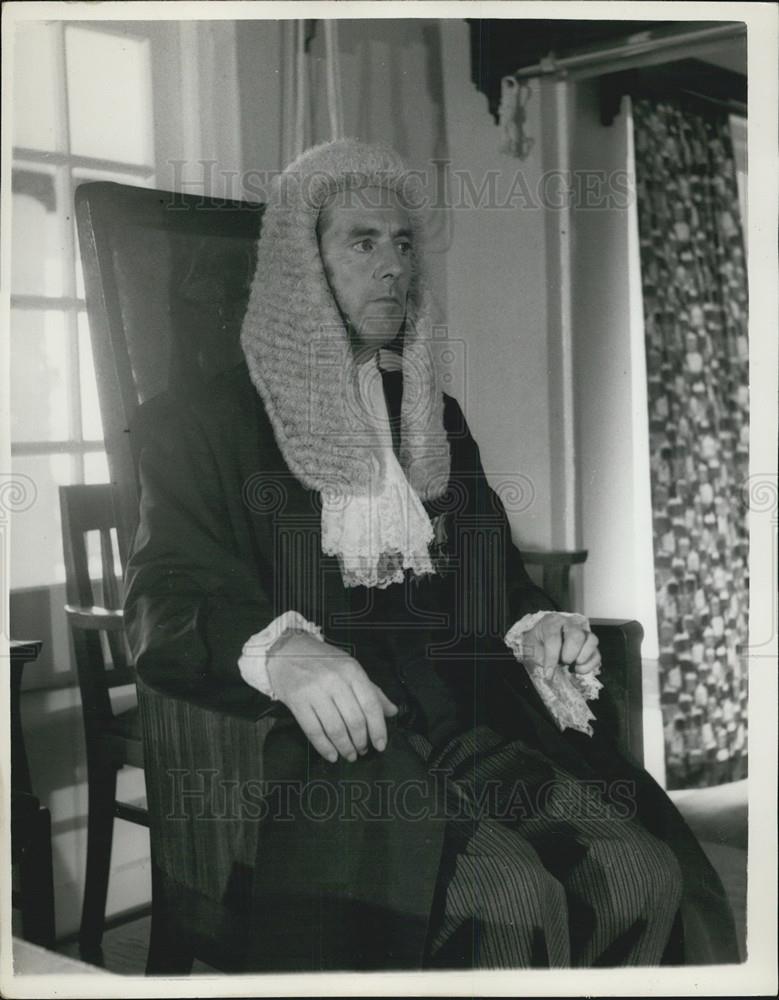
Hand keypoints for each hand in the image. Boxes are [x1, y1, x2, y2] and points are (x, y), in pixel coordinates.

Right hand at [267, 633, 397, 763]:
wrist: (286, 650)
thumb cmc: (321, 660)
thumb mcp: (350, 668)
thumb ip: (372, 690)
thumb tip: (391, 711)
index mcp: (352, 670)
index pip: (371, 705)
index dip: (378, 729)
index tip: (381, 744)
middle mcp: (334, 680)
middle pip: (354, 720)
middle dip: (361, 741)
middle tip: (363, 750)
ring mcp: (314, 691)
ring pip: (335, 728)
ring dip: (345, 747)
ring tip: (349, 754)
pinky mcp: (297, 701)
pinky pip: (313, 731)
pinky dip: (324, 747)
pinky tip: (331, 754)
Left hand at [522, 613, 600, 680]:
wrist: (541, 641)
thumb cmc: (537, 642)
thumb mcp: (531, 647)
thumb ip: (540, 656)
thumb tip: (552, 671)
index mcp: (552, 622)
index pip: (554, 638)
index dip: (552, 657)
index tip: (548, 673)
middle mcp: (569, 624)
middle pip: (577, 636)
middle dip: (569, 654)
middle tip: (563, 662)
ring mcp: (582, 632)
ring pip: (592, 641)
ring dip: (583, 657)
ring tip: (572, 665)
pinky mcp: (590, 644)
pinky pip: (597, 653)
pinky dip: (590, 665)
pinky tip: (578, 669)